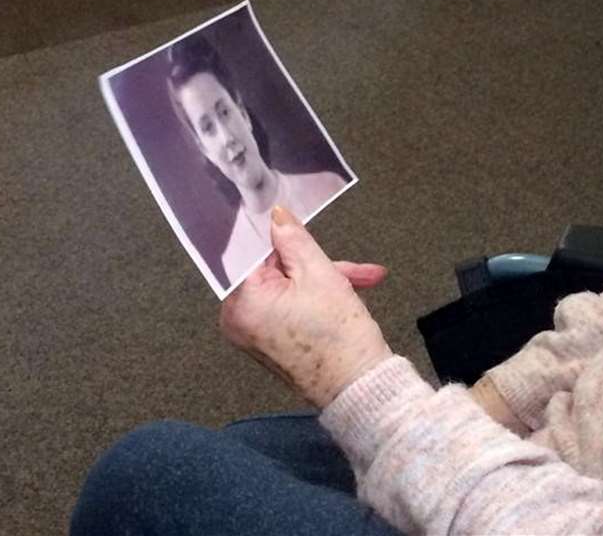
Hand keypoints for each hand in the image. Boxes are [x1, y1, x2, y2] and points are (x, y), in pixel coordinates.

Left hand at [220, 206, 392, 408]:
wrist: (359, 388)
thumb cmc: (337, 335)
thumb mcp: (319, 273)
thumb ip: (293, 239)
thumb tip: (276, 215)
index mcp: (240, 301)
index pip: (255, 252)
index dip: (282, 238)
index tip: (301, 228)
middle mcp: (238, 320)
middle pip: (275, 271)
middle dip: (316, 265)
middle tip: (352, 269)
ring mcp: (254, 334)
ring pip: (288, 288)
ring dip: (325, 281)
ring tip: (363, 281)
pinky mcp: (271, 343)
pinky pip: (290, 307)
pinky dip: (317, 300)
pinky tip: (351, 295)